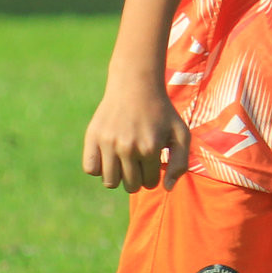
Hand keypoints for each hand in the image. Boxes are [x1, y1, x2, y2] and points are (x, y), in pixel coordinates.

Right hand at [83, 69, 188, 190]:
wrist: (135, 84)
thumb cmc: (161, 112)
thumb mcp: (180, 133)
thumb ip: (180, 163)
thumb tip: (167, 188)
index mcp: (150, 149)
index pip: (150, 183)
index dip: (152, 175)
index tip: (151, 160)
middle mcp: (128, 147)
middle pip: (130, 186)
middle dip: (136, 177)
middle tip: (138, 160)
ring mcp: (108, 142)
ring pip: (110, 182)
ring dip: (118, 175)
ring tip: (123, 160)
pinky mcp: (92, 136)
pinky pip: (91, 169)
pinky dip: (98, 167)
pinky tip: (108, 155)